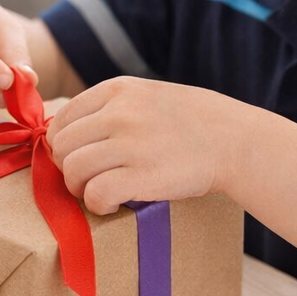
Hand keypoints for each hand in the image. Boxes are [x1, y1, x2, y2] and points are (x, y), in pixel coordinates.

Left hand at [46, 77, 243, 214]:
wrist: (235, 140)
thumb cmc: (190, 123)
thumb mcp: (146, 97)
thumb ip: (108, 110)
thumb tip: (62, 136)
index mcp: (117, 90)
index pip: (61, 120)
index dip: (63, 147)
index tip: (81, 159)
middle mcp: (120, 113)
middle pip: (62, 147)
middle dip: (68, 169)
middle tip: (89, 180)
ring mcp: (131, 143)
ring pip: (73, 170)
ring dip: (80, 189)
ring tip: (101, 192)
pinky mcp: (143, 175)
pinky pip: (96, 194)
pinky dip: (98, 205)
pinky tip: (114, 204)